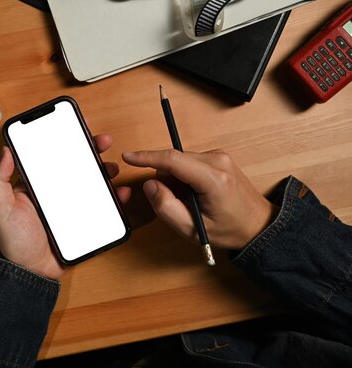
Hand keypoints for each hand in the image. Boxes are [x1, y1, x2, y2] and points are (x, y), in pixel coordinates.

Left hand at [0, 134, 130, 279]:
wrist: (29, 274)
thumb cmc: (11, 243)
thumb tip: (5, 150)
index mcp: (35, 185)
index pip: (51, 156)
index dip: (64, 139)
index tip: (77, 125)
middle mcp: (54, 192)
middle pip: (75, 164)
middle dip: (90, 149)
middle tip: (102, 141)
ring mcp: (70, 207)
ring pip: (91, 182)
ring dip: (104, 170)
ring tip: (112, 167)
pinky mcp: (83, 222)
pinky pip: (102, 208)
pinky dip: (114, 199)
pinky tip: (119, 193)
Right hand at [122, 149, 278, 249]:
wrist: (259, 225)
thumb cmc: (230, 230)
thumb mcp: (192, 229)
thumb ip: (166, 207)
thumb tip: (150, 184)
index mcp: (213, 179)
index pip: (172, 160)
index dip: (146, 157)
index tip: (128, 156)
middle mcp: (218, 161)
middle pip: (173, 160)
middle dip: (165, 179)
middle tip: (176, 203)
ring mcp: (219, 157)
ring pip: (179, 161)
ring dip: (175, 179)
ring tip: (190, 200)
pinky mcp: (218, 157)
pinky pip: (188, 162)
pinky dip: (184, 176)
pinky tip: (195, 193)